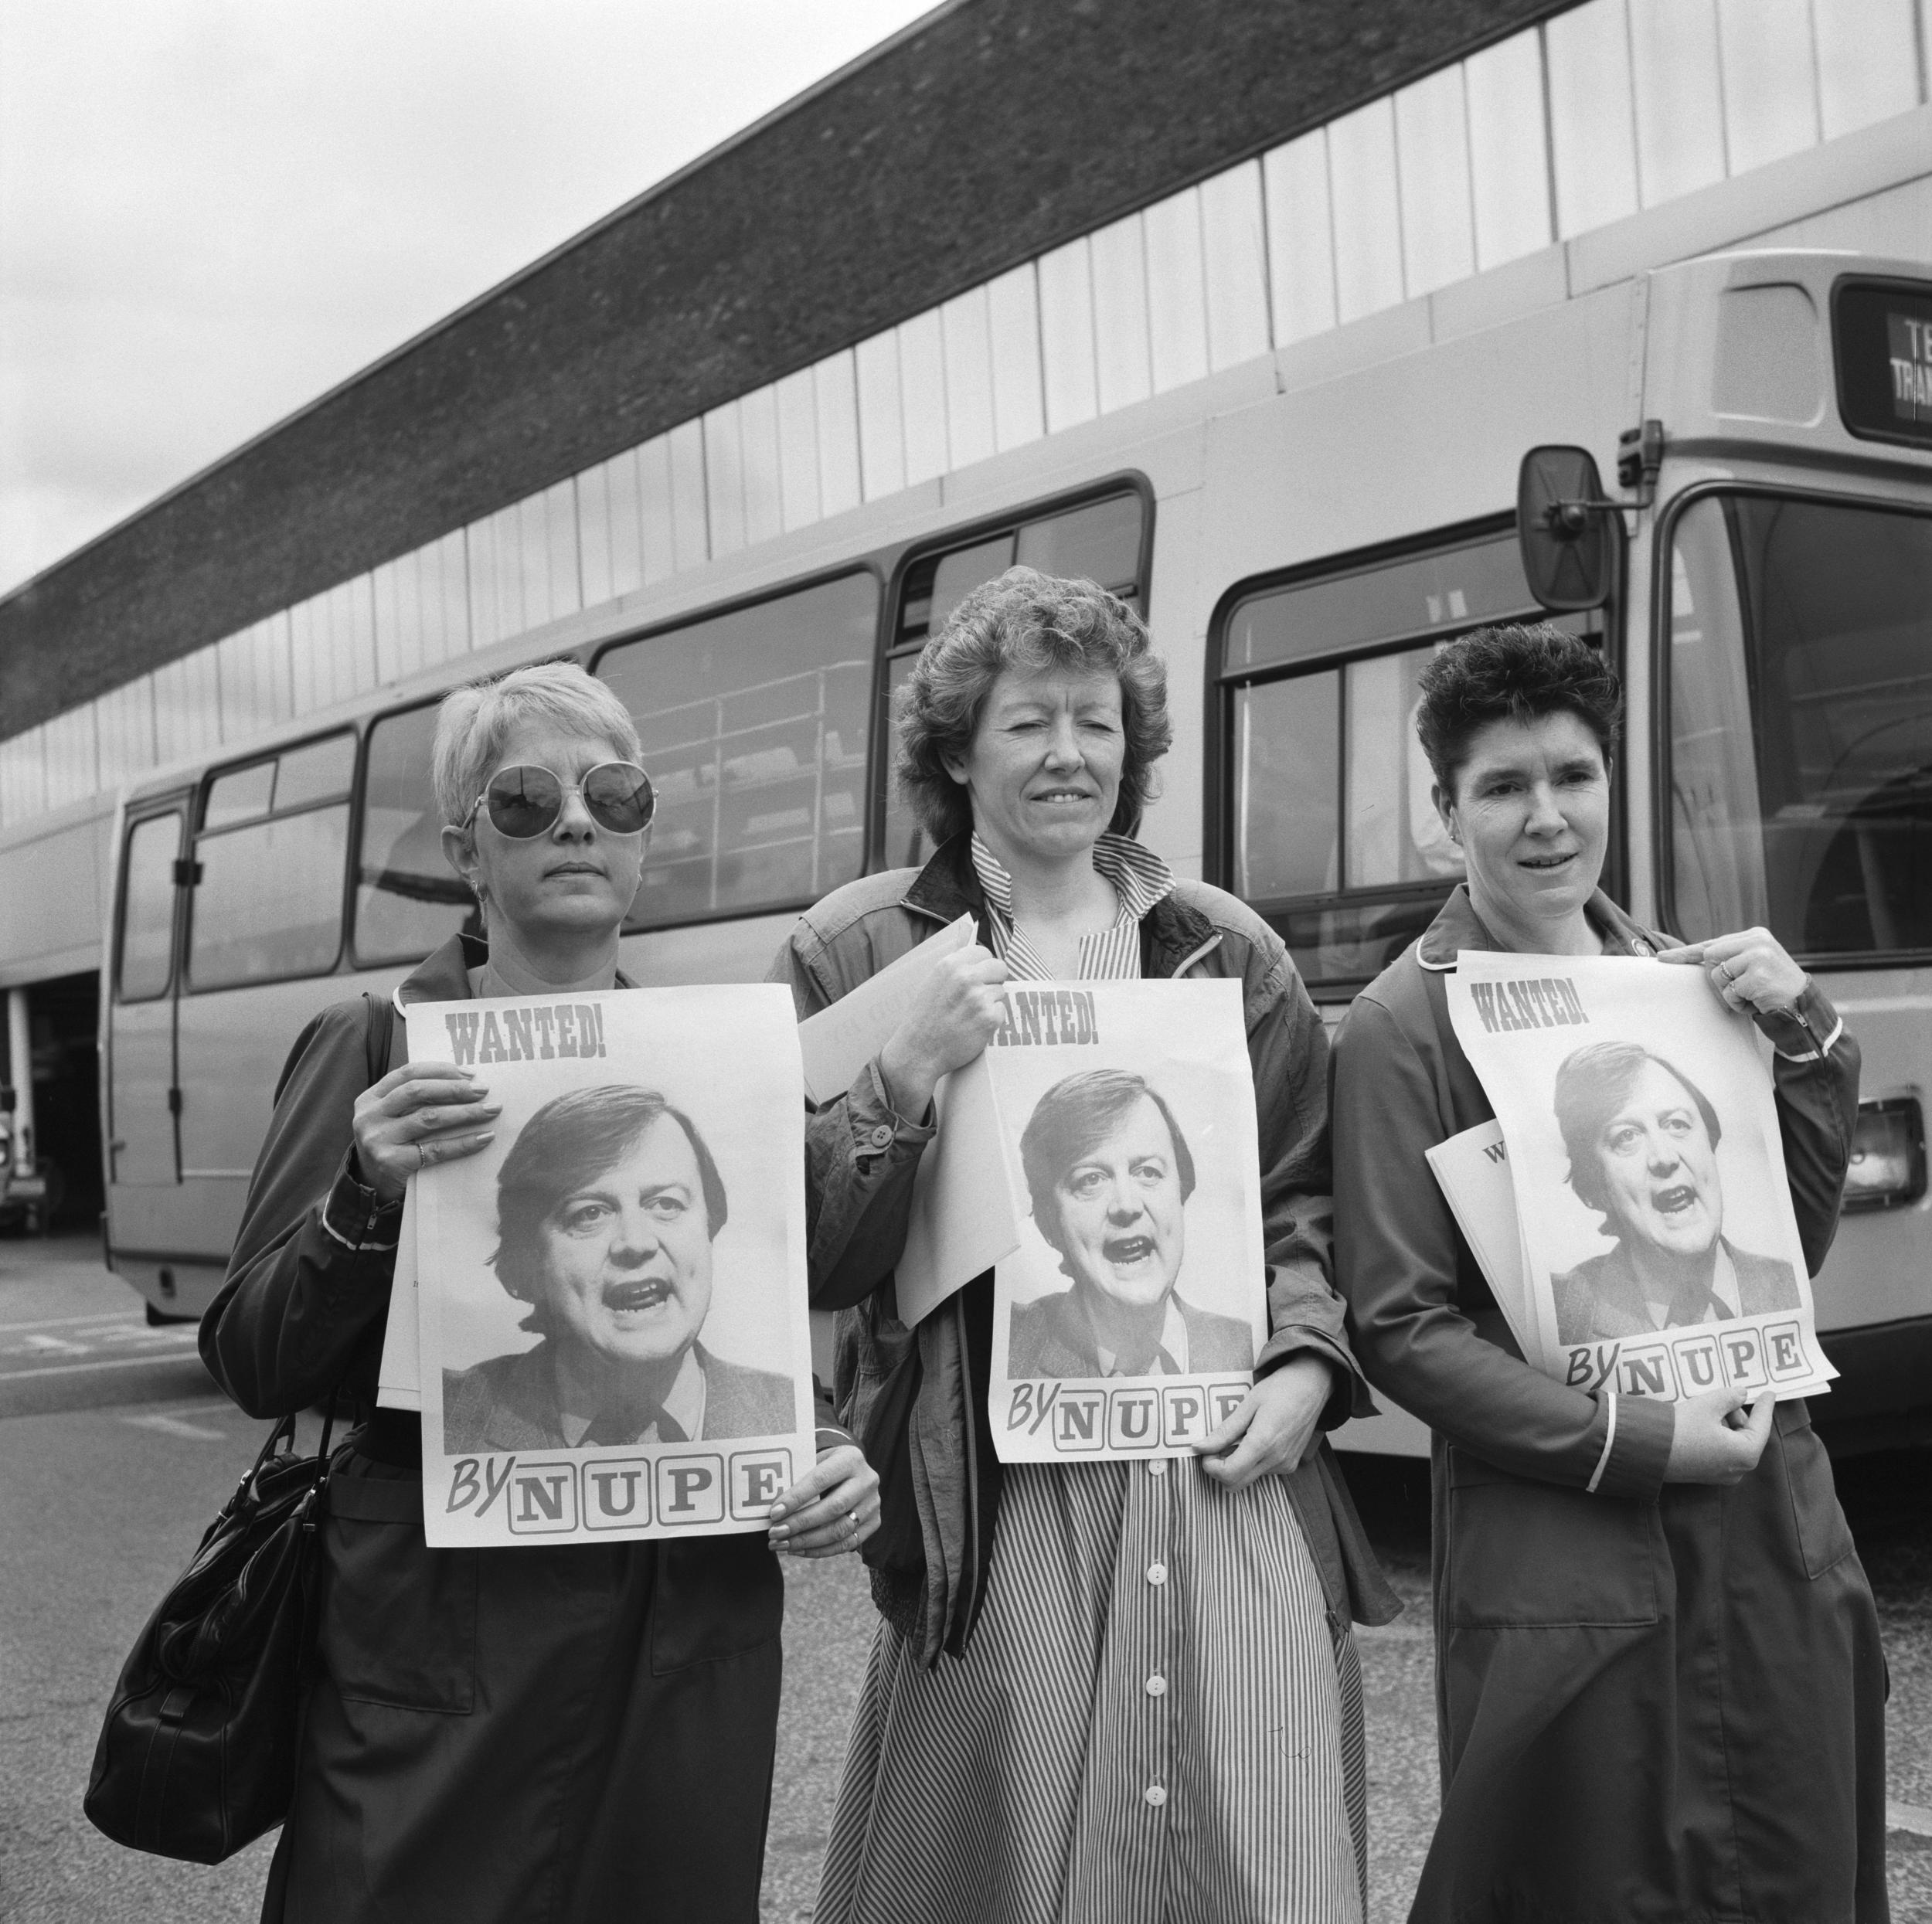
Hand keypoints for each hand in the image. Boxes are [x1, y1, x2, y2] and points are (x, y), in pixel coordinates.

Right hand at [351, 1062, 501, 1203]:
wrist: (373, 1187)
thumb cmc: (392, 1145)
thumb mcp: (393, 1117)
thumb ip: (414, 1100)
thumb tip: (465, 1082)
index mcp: (371, 1098)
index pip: (408, 1073)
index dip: (441, 1070)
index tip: (470, 1074)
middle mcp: (370, 1116)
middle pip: (418, 1092)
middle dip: (455, 1088)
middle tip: (484, 1089)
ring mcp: (378, 1139)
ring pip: (429, 1118)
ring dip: (465, 1112)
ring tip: (490, 1110)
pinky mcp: (391, 1162)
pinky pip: (436, 1149)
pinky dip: (463, 1143)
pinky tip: (484, 1138)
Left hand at [767, 1443, 879, 1556]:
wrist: (851, 1469)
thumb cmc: (823, 1465)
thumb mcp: (814, 1460)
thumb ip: (797, 1478)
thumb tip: (771, 1508)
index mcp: (851, 1458)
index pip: (820, 1479)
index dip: (796, 1498)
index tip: (773, 1513)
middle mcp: (867, 1480)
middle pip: (832, 1508)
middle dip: (800, 1524)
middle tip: (774, 1533)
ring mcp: (873, 1503)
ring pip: (840, 1530)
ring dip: (807, 1541)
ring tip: (782, 1545)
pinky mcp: (875, 1522)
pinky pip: (847, 1544)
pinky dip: (820, 1551)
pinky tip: (798, 1550)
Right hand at [876, 944, 1010, 1118]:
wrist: (919, 1051)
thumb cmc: (924, 1017)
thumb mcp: (933, 980)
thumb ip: (955, 961)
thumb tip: (968, 929)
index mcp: (951, 964)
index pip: (983, 951)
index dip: (982, 965)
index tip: (977, 976)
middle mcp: (966, 977)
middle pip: (1000, 967)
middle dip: (994, 980)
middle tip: (979, 995)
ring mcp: (979, 998)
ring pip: (1000, 991)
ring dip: (990, 1002)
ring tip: (969, 1015)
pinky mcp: (990, 1018)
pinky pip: (1001, 1011)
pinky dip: (992, 1020)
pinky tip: (974, 1026)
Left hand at [1195, 1353, 1333, 1488]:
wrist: (1313, 1386)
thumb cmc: (1280, 1389)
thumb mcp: (1247, 1404)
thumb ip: (1224, 1430)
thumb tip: (1199, 1447)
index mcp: (1263, 1442)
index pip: (1229, 1474)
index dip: (1210, 1466)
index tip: (1205, 1451)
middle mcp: (1276, 1459)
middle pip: (1236, 1484)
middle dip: (1219, 1470)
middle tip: (1216, 1447)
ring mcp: (1285, 1464)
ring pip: (1248, 1479)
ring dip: (1235, 1466)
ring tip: (1239, 1437)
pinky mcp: (1290, 1465)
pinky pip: (1262, 1472)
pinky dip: (1251, 1462)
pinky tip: (1254, 1440)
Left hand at [1655, 928, 1806, 1019]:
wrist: (1803, 1004)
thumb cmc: (1773, 986)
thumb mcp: (1753, 964)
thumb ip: (1731, 957)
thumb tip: (1697, 958)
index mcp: (1754, 935)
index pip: (1712, 943)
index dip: (1685, 953)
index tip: (1662, 958)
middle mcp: (1756, 941)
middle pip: (1710, 958)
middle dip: (1718, 978)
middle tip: (1741, 987)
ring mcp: (1758, 956)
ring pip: (1717, 976)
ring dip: (1730, 993)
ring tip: (1752, 994)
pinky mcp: (1758, 975)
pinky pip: (1730, 992)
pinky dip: (1738, 1003)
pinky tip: (1757, 1001)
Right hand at [1663, 1386, 1773, 1483]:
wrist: (1648, 1450)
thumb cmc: (1681, 1428)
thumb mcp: (1708, 1405)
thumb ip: (1730, 1397)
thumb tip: (1741, 1394)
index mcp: (1745, 1454)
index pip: (1761, 1426)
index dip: (1765, 1407)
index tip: (1769, 1393)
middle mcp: (1738, 1469)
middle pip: (1747, 1435)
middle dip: (1738, 1416)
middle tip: (1724, 1400)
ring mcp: (1723, 1475)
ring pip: (1734, 1443)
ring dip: (1726, 1425)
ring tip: (1708, 1412)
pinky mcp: (1707, 1475)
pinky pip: (1721, 1452)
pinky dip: (1718, 1437)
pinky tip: (1702, 1424)